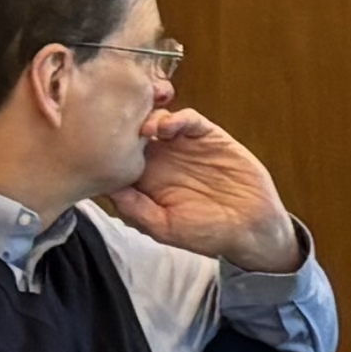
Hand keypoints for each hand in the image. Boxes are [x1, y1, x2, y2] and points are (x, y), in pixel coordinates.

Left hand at [104, 107, 301, 277]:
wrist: (253, 228)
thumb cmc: (207, 234)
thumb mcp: (164, 229)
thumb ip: (135, 209)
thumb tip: (106, 187)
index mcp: (144, 181)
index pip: (115, 157)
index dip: (104, 148)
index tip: (96, 146)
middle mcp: (160, 160)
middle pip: (131, 132)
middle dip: (122, 124)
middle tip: (118, 126)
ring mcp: (183, 146)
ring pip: (156, 119)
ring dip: (146, 117)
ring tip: (144, 128)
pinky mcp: (208, 136)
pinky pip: (188, 118)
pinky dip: (177, 117)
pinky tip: (170, 127)